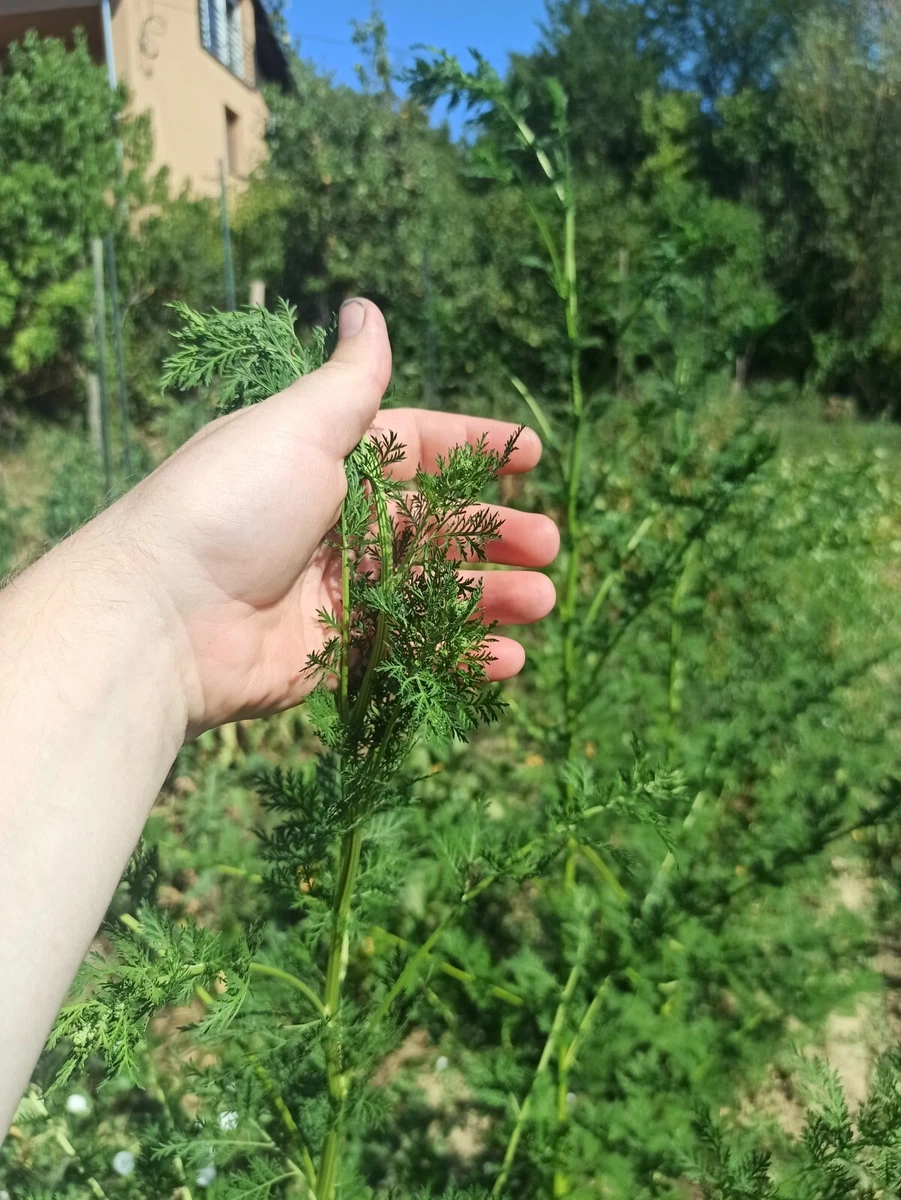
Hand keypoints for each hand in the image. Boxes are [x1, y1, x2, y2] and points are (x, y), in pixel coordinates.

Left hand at [105, 299, 557, 735]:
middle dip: (495, 530)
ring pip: (432, 587)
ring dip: (491, 593)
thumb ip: (349, 378)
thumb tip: (364, 303)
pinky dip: (459, 651)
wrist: (161, 618)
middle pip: (435, 523)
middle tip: (549, 543)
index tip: (533, 456)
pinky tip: (506, 657)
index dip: (474, 448)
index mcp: (328, 460)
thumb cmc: (231, 505)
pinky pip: (410, 647)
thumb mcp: (296, 425)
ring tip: (543, 599)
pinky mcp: (333, 652)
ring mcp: (336, 590)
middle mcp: (336, 522)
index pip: (417, 446)